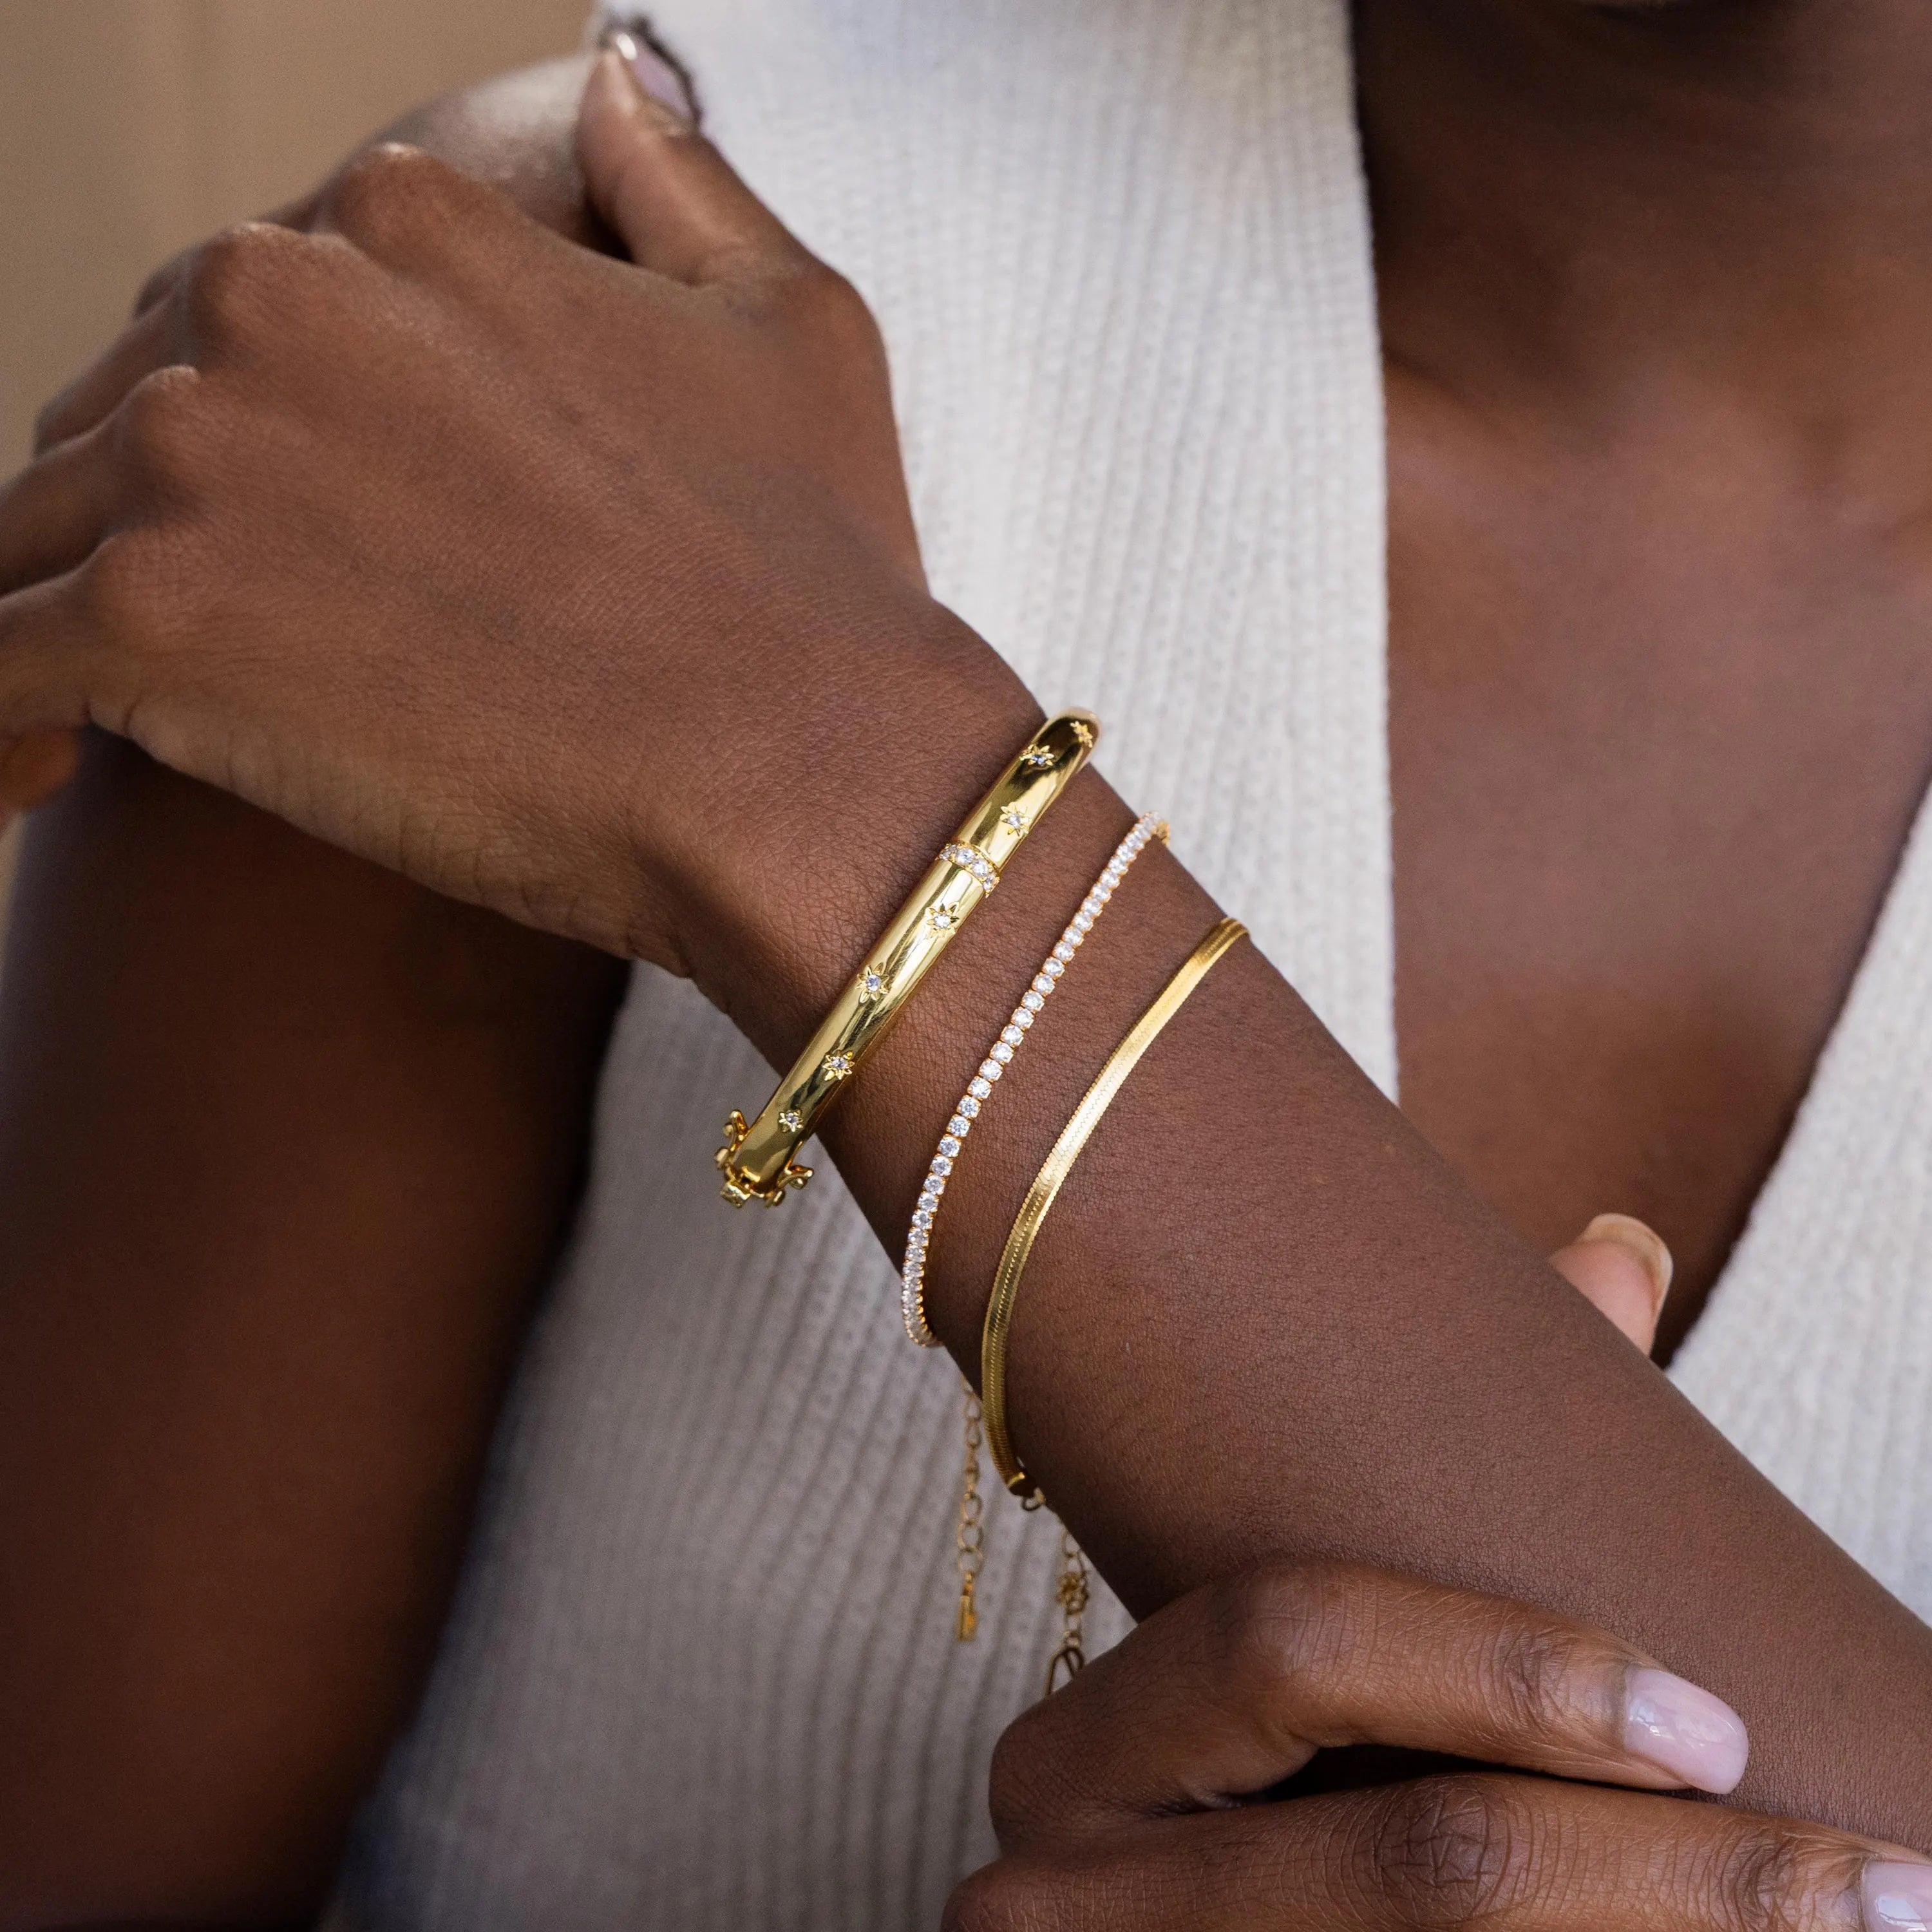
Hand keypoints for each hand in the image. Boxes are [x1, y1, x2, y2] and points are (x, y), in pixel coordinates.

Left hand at [0, 51, 1009, 975]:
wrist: (803, 771)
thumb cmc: (819, 576)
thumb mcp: (794, 319)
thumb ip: (678, 181)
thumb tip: (615, 80)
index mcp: (407, 224)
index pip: (241, 312)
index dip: (254, 433)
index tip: (290, 537)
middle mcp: (273, 300)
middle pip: (121, 409)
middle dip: (155, 523)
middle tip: (230, 643)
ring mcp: (199, 457)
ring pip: (37, 528)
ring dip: (70, 621)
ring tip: (109, 725)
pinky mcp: (154, 622)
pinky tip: (30, 782)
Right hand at [947, 1558, 1929, 1931]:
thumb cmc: (1233, 1830)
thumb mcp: (1281, 1695)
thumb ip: (1431, 1486)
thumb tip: (1618, 1251)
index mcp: (1084, 1750)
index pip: (1291, 1644)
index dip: (1514, 1673)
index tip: (1718, 1724)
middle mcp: (1069, 1883)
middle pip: (1413, 1850)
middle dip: (1679, 1879)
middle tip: (1885, 1887)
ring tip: (1860, 1928)